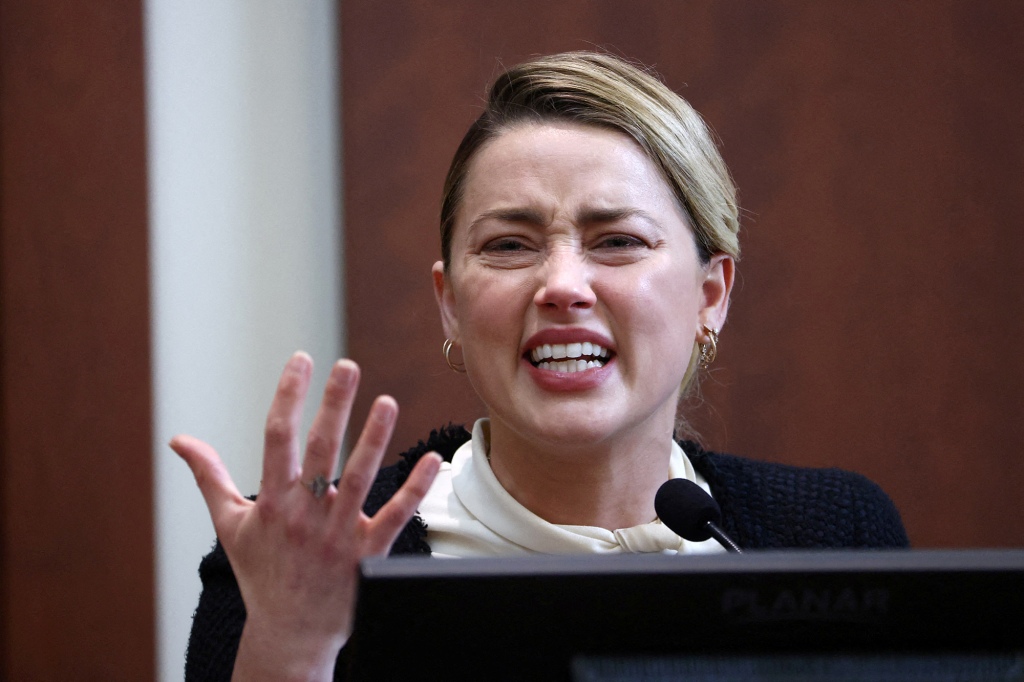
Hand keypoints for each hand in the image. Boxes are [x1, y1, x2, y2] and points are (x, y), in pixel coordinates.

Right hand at [171, 353, 440, 680]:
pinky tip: (430, 459)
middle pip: (321, 450)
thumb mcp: (230, 525)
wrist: (288, 634)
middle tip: (347, 365)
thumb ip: (208, 477)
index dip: (288, 395)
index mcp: (272, 502)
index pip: (277, 437)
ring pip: (358, 477)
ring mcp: (337, 533)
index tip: (301, 360)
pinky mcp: (367, 552)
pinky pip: (395, 515)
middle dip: (333, 405)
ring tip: (387, 401)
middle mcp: (304, 514)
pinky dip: (414, 488)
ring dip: (374, 439)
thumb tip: (179, 440)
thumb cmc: (261, 573)